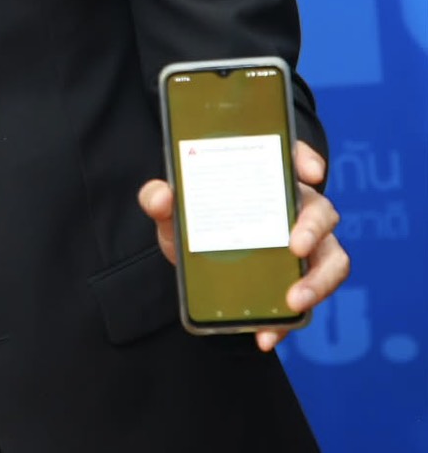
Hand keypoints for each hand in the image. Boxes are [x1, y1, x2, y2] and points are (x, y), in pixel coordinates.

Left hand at [137, 140, 349, 351]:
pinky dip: (290, 322)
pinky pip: (309, 301)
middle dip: (313, 227)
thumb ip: (159, 199)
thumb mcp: (172, 210)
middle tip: (295, 245)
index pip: (295, 156)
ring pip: (332, 258)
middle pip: (321, 210)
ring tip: (294, 301)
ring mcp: (306, 248)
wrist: (195, 263)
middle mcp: (295, 209)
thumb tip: (160, 196)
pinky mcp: (302, 283)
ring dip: (319, 281)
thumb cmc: (193, 221)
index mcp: (268, 178)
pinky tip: (267, 335)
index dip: (306, 158)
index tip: (310, 171)